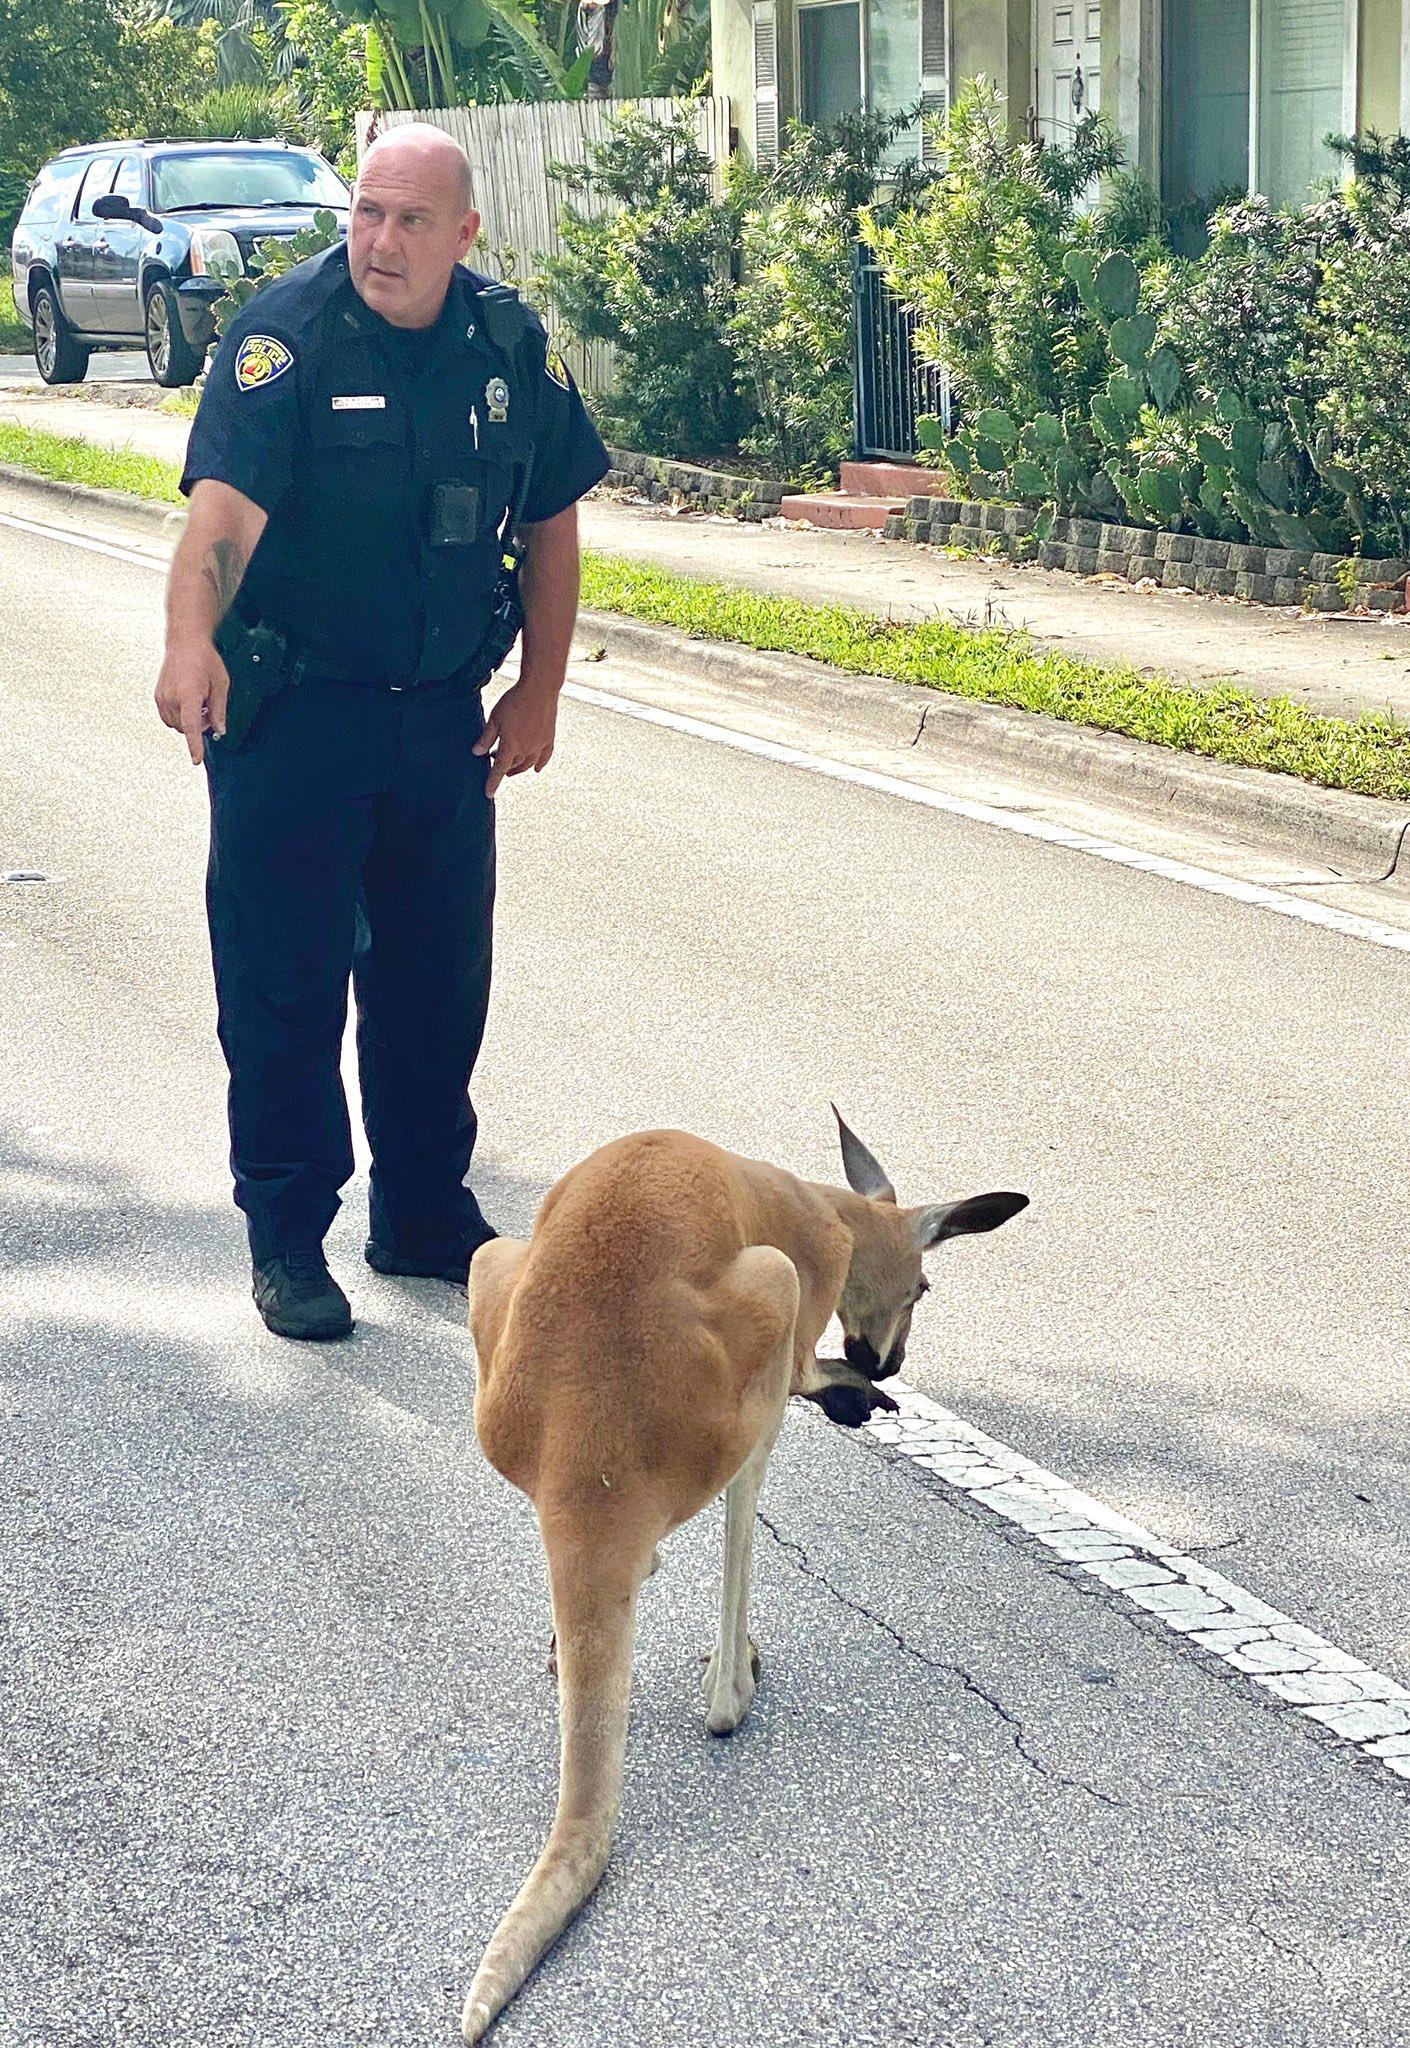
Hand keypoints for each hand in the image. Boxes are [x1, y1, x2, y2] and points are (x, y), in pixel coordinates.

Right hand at [156, 638, 229, 765]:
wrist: (185, 642)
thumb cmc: (205, 659)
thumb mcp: (221, 685)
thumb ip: (220, 710)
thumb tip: (220, 730)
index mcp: (188, 694)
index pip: (191, 726)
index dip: (194, 745)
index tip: (195, 759)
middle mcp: (171, 697)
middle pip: (185, 728)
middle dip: (199, 725)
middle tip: (209, 708)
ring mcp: (162, 697)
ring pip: (176, 725)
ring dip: (189, 721)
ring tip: (199, 701)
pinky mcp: (158, 696)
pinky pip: (169, 717)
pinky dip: (180, 716)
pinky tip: (189, 701)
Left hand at [472, 679, 558, 798]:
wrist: (540, 688)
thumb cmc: (514, 701)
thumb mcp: (495, 718)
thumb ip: (486, 737)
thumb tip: (476, 753)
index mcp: (511, 745)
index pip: (499, 769)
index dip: (492, 783)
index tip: (488, 794)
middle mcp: (526, 749)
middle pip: (513, 766)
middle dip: (504, 768)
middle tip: (496, 761)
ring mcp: (539, 745)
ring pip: (528, 764)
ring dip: (519, 768)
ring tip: (511, 765)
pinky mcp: (549, 738)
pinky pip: (544, 757)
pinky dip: (540, 764)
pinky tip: (537, 769)